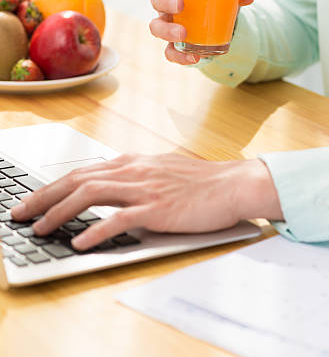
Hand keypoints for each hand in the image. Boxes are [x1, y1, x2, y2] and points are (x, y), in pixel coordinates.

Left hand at [11, 153, 282, 250]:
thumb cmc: (200, 181)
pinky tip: (80, 241)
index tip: (34, 198)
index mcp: (133, 161)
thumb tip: (110, 185)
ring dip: (59, 212)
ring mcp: (145, 188)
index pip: (83, 171)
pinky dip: (94, 230)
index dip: (53, 185)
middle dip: (44, 196)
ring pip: (90, 194)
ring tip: (40, 228)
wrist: (233, 184)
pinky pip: (119, 218)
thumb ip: (134, 176)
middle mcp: (133, 170)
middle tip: (21, 213)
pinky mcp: (158, 209)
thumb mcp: (161, 171)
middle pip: (78, 179)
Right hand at [149, 0, 253, 64]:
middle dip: (166, 1)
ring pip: (156, 26)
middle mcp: (167, 2)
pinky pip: (169, 51)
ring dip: (167, 30)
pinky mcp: (173, 43)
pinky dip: (180, 57)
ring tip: (183, 34)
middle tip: (181, 5)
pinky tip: (194, 58)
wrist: (215, 22)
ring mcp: (168, 23)